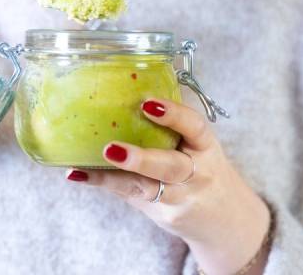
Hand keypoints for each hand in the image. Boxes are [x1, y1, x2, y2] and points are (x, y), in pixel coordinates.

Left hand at [65, 98, 270, 273]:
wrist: (226, 220)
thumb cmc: (203, 167)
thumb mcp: (199, 143)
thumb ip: (175, 122)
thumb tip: (133, 82)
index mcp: (206, 146)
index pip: (194, 127)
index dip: (173, 115)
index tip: (148, 104)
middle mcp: (195, 174)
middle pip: (170, 167)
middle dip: (142, 159)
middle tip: (112, 148)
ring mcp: (177, 197)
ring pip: (145, 186)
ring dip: (114, 175)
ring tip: (84, 165)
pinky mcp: (160, 212)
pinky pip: (129, 194)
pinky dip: (103, 183)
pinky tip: (77, 174)